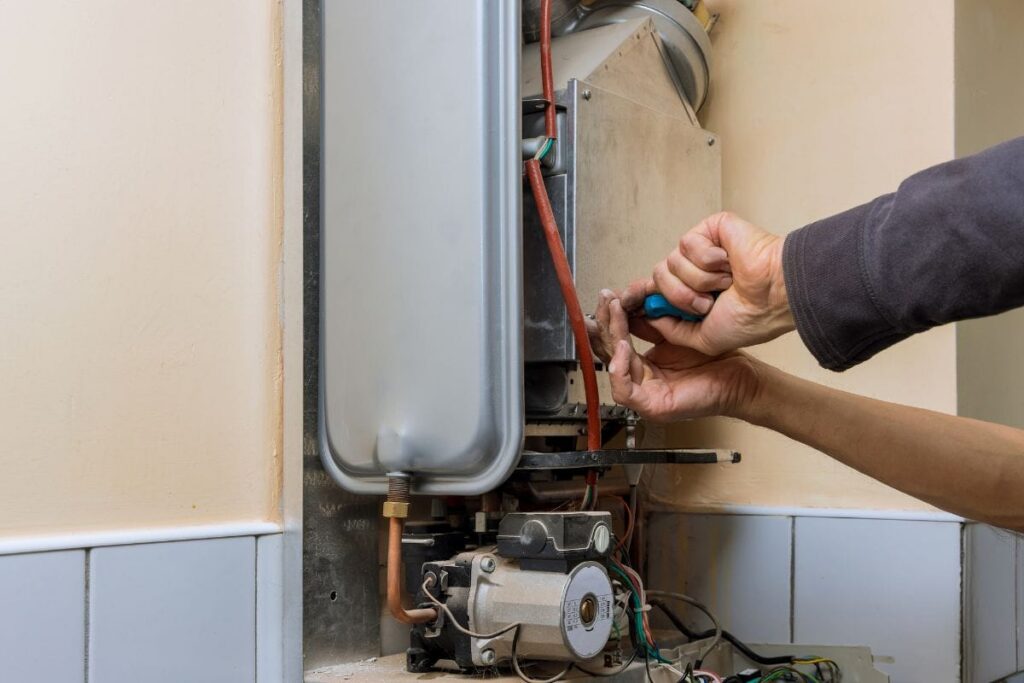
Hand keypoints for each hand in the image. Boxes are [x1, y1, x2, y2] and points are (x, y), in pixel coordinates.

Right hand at [588, 292, 762, 421]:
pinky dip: (620, 369)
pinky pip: (624, 391)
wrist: (740, 378)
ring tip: (616, 314)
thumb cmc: (715, 359)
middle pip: (608, 352)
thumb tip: (631, 302)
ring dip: (610, 338)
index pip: (615, 341)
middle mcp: (640, 381)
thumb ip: (652, 323)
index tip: (608, 297)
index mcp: (643, 366)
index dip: (609, 318)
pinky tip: (624, 345)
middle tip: (606, 300)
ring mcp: (645, 395)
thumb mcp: (677, 333)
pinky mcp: (652, 407)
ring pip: (612, 368)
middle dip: (605, 323)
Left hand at [619, 212, 793, 354]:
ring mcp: (702, 249)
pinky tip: (728, 263)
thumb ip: (672, 330)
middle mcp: (695, 271)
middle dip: (680, 297)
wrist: (773, 297)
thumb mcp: (703, 338)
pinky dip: (708, 260)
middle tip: (708, 303)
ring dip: (698, 281)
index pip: (656, 289)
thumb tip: (647, 317)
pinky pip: (687, 244)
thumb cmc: (750, 318)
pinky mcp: (710, 229)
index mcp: (693, 293)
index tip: (625, 301)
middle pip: (658, 278)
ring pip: (670, 263)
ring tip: (725, 283)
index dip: (639, 294)